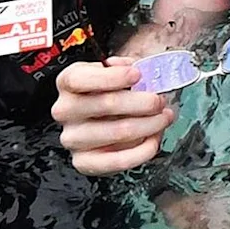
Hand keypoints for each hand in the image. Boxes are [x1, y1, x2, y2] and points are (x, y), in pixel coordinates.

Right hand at [53, 59, 176, 173]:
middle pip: (107, 104)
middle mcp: (65, 110)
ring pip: (119, 131)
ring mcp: (72, 138)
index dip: (112, 77)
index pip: (80, 79)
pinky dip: (143, 150)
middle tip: (161, 100)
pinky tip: (154, 139)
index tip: (138, 74)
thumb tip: (135, 69)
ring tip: (164, 118)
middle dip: (143, 101)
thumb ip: (125, 66)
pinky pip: (118, 161)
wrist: (101, 120)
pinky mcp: (84, 161)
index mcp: (68, 82)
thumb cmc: (110, 92)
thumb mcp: (114, 71)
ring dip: (150, 124)